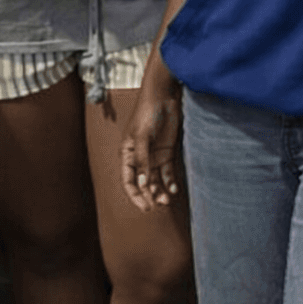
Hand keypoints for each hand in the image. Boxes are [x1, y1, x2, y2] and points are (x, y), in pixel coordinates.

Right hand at [121, 85, 182, 211]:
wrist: (164, 96)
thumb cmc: (148, 113)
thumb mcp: (143, 137)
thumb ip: (143, 161)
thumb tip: (143, 185)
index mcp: (127, 154)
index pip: (129, 180)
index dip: (135, 195)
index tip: (145, 207)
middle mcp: (140, 157)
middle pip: (143, 183)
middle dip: (150, 196)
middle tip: (159, 205)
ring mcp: (154, 155)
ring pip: (156, 180)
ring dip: (161, 191)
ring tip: (168, 200)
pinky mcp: (167, 152)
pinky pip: (167, 171)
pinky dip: (170, 181)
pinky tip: (175, 189)